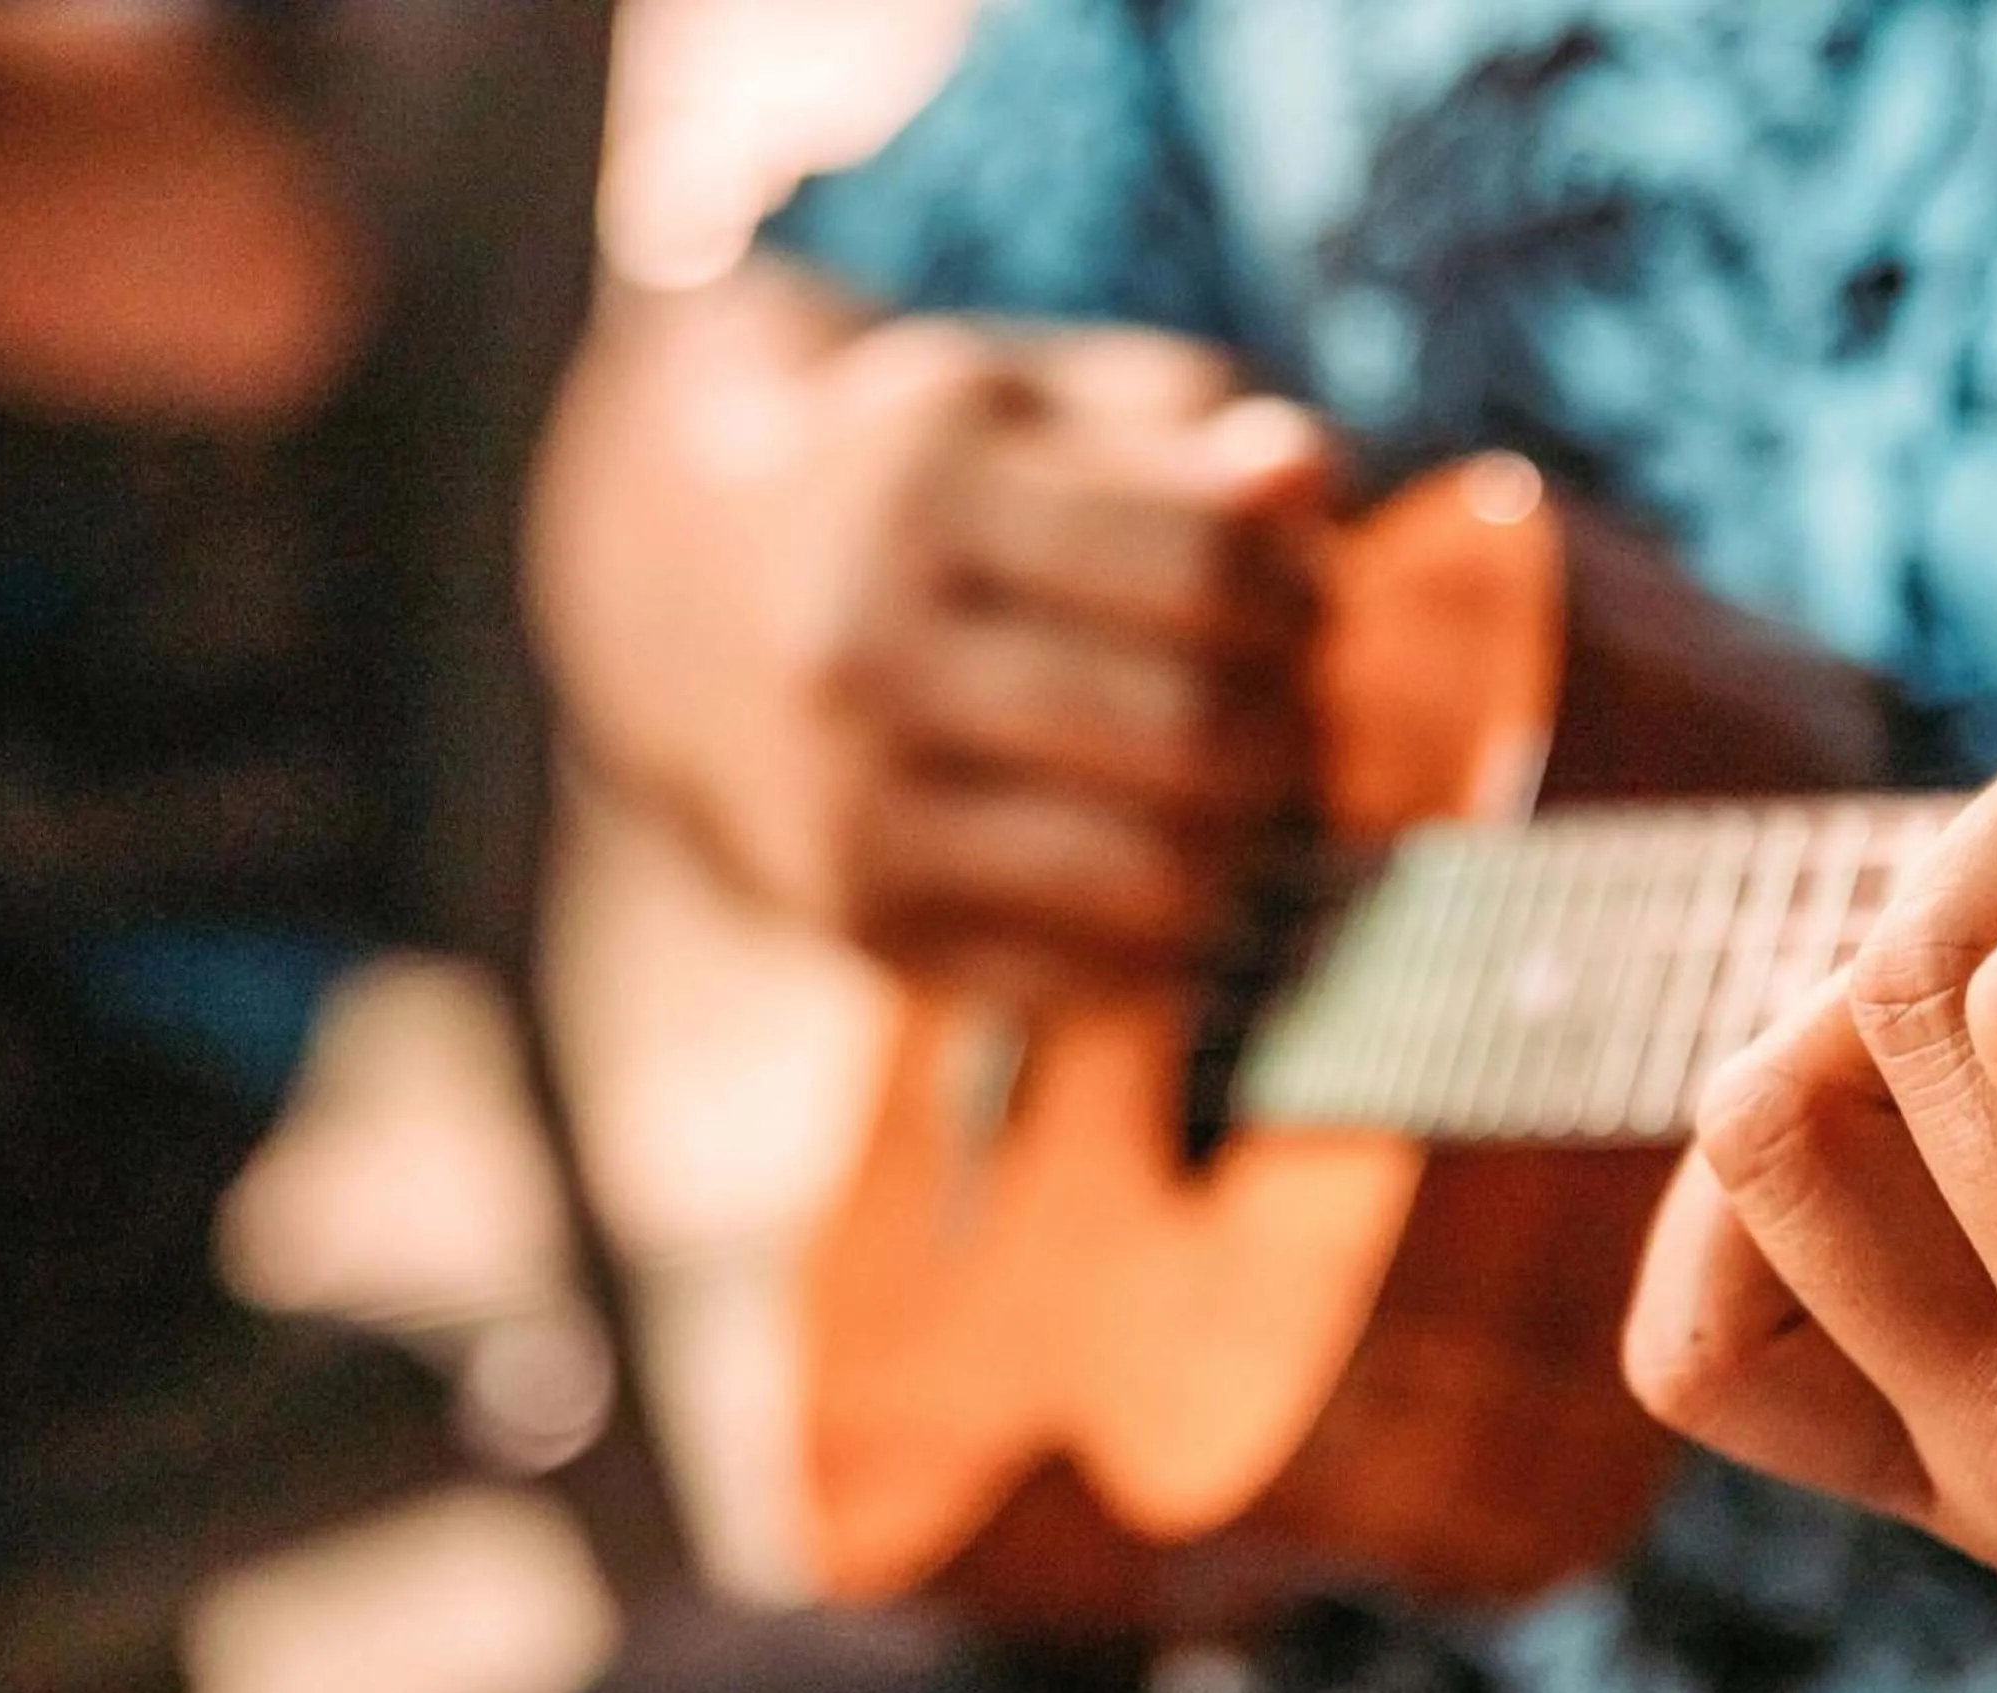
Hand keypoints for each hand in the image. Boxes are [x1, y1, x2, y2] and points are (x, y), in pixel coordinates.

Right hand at [541, 279, 1338, 1005]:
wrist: (688, 609)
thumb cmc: (926, 492)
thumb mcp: (1037, 410)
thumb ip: (1187, 426)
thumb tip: (1308, 474)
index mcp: (921, 483)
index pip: (1201, 560)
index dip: (1294, 592)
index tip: (1301, 601)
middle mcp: (864, 646)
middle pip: (1189, 727)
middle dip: (1287, 726)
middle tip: (1289, 711)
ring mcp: (851, 800)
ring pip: (1154, 872)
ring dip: (1247, 845)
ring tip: (1245, 798)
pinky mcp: (860, 922)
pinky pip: (1089, 978)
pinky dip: (1170, 939)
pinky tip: (1168, 872)